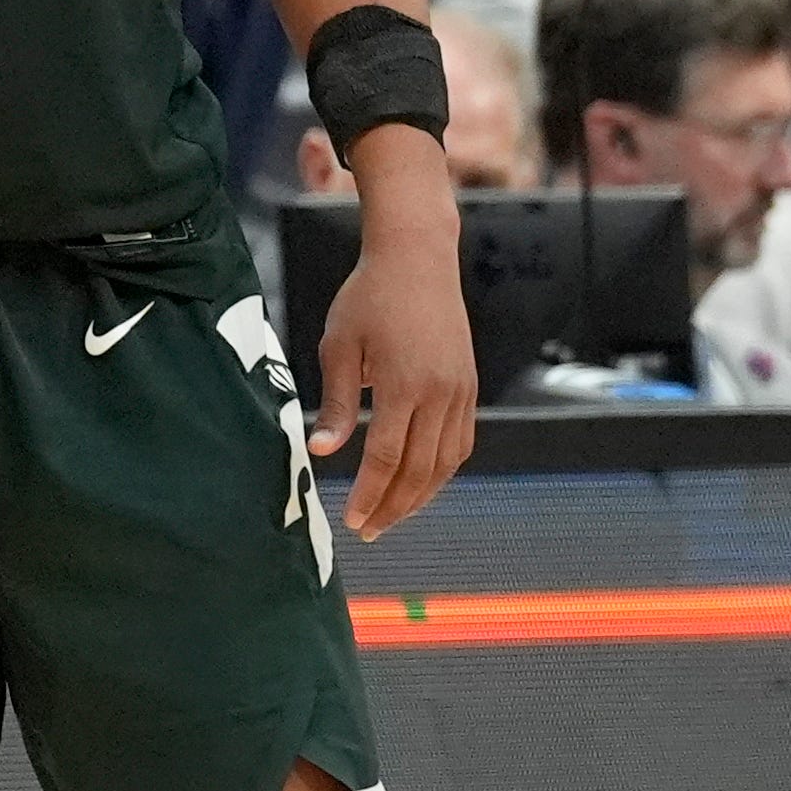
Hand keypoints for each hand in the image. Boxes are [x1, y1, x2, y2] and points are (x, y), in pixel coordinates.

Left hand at [315, 133, 475, 539]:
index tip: (351, 520)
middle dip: (394, 506)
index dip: (369, 495)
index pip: (386, 458)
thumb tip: (322, 451)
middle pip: (420, 469)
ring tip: (392, 515)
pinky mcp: (468, 385)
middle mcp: (440, 393)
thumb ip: (335, 404)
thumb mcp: (339, 348)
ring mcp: (460, 390)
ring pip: (446, 462)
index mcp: (404, 385)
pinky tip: (420, 482)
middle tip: (369, 531)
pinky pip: (460, 441)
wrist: (417, 260)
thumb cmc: (368, 298)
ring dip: (420, 495)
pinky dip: (441, 469)